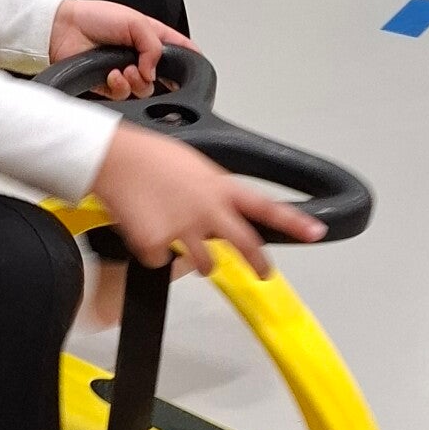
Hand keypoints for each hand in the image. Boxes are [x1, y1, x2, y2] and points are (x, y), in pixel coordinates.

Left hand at [50, 0, 194, 99]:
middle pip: (165, 77)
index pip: (180, 50)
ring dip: (137, 82)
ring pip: (145, 89)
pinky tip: (112, 75)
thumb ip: (154, 45)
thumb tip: (155, 71)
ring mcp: (126, 71)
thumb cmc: (95, 17)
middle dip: (157, 76)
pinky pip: (124, 95)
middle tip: (145, 68)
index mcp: (151, 36)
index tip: (192, 69)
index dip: (190, 60)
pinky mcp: (109, 85)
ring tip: (124, 69)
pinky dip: (120, 86)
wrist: (63, 30)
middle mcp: (140, 56)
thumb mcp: (135, 21)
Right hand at [92, 120, 323, 279]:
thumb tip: (217, 211)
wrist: (113, 158)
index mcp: (219, 187)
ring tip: (184, 244)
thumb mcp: (194, 166)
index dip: (293, 222)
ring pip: (203, 264)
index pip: (265, 206)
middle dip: (259, 264)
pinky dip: (152, 252)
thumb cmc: (152, 155)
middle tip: (264, 274)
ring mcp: (182, 230)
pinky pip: (159, 260)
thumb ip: (212, 192)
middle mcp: (207, 210)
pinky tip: (144, 229)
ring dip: (198, 261)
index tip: (315, 233)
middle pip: (244, 245)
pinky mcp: (155, 244)